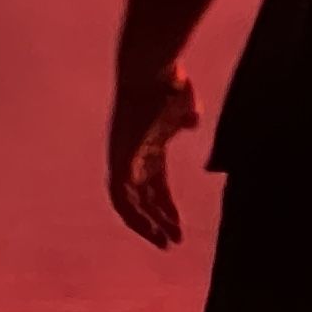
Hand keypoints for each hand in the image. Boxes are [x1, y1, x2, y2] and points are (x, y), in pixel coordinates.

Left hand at [107, 69, 197, 248]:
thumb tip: (190, 123)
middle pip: (142, 198)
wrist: (152, 67)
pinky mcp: (121, 156)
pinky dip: (134, 212)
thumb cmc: (170, 81)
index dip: (166, 208)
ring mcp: (124, 157)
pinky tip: (150, 226)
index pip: (155, 186)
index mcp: (148, 148)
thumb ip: (186, 116)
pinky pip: (121, 193)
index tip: (179, 228)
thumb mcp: (184, 104)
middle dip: (158, 222)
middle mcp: (132, 157)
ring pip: (129, 203)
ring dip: (146, 224)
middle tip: (172, 243)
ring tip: (165, 242)